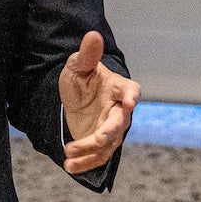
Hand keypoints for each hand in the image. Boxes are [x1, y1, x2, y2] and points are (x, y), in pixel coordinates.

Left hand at [60, 31, 139, 173]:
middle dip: (110, 132)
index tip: (131, 102)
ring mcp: (112, 129)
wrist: (75, 99)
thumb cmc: (81, 78)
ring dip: (90, 151)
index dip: (132, 97)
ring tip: (69, 154)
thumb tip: (93, 35)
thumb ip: (87, 55)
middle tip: (98, 138)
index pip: (130, 91)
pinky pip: (97, 157)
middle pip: (120, 123)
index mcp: (119, 88)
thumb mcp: (78, 66)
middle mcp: (120, 110)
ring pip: (108, 144)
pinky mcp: (102, 145)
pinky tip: (68, 166)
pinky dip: (84, 164)